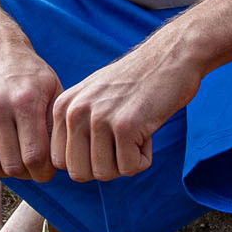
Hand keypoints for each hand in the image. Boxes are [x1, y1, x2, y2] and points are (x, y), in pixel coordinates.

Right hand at [0, 44, 63, 179]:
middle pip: (11, 166)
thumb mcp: (54, 93)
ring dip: (2, 171)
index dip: (43, 172)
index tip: (46, 171)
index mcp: (25, 100)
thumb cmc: (31, 79)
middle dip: (25, 173)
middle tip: (30, 167)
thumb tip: (58, 165)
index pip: (34, 156)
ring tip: (13, 160)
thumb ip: (57, 128)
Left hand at [50, 39, 201, 182]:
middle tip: (122, 144)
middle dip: (105, 167)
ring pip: (104, 174)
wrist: (170, 57)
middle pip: (79, 173)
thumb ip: (75, 127)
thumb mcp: (92, 98)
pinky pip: (130, 168)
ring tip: (136, 133)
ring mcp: (98, 119)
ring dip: (126, 162)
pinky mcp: (125, 126)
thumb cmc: (135, 83)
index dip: (87, 161)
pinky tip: (148, 131)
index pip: (60, 162)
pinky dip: (143, 158)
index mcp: (62, 107)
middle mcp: (74, 112)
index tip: (106, 142)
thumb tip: (68, 168)